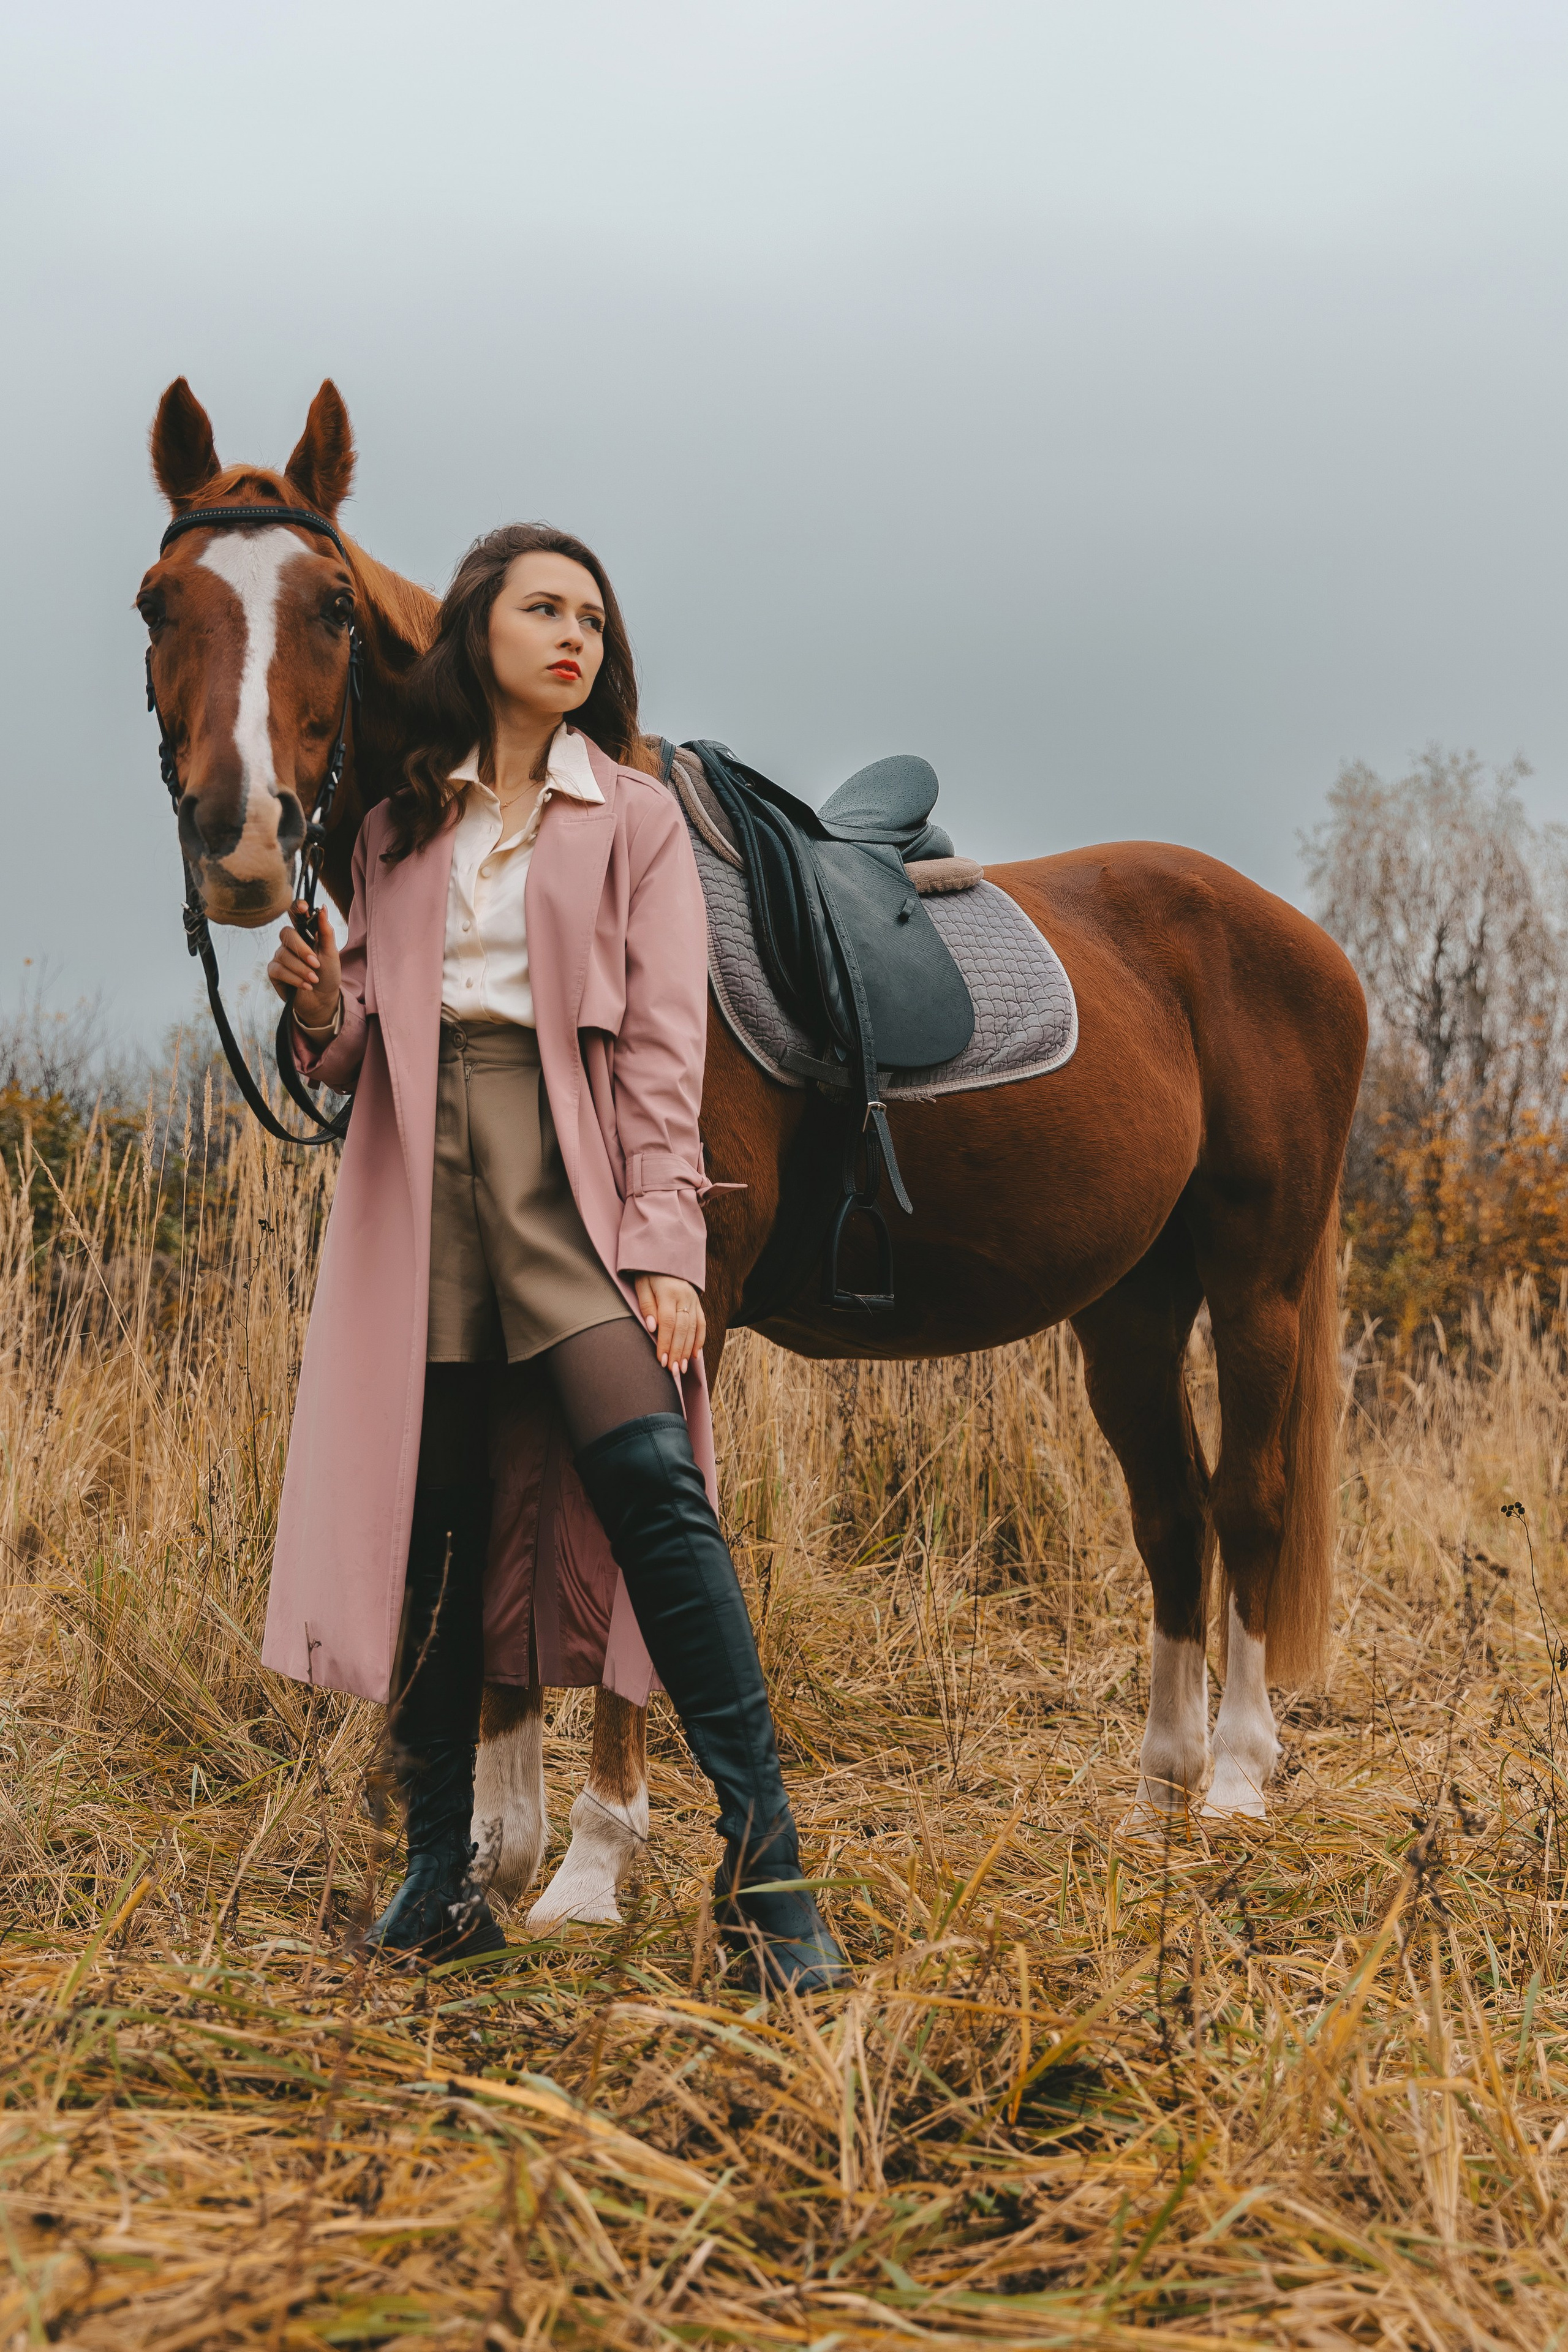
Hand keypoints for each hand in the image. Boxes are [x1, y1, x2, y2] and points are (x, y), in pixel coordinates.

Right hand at [267, 902, 341, 1029]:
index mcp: (304, 934)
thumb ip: (326, 931)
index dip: (296, 908)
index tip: (304, 908)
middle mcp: (290, 942)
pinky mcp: (274, 971)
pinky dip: (295, 978)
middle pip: (286, 934)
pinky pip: (279, 970)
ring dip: (301, 969)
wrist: (323, 1000)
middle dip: (302, 950)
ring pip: (283, 955)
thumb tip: (322, 908)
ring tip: (314, 979)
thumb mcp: (331, 953)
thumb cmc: (328, 974)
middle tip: (316, 964)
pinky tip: (306, 986)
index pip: (295, 915)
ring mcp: (280, 956)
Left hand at [633, 1273, 705, 1376]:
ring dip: (688, 1351)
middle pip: (683, 1329)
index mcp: (669, 1293)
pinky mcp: (698, 1303)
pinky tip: (695, 1355)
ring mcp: (694, 1301)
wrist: (666, 1257)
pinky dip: (699, 1340)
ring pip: (694, 1329)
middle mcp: (685, 1297)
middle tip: (673, 1371)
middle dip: (678, 1352)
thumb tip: (652, 1328)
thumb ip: (646, 1306)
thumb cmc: (649, 1274)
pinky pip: (702, 1324)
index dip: (665, 1343)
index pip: (668, 1323)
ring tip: (683, 1368)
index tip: (662, 1360)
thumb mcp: (642, 1285)